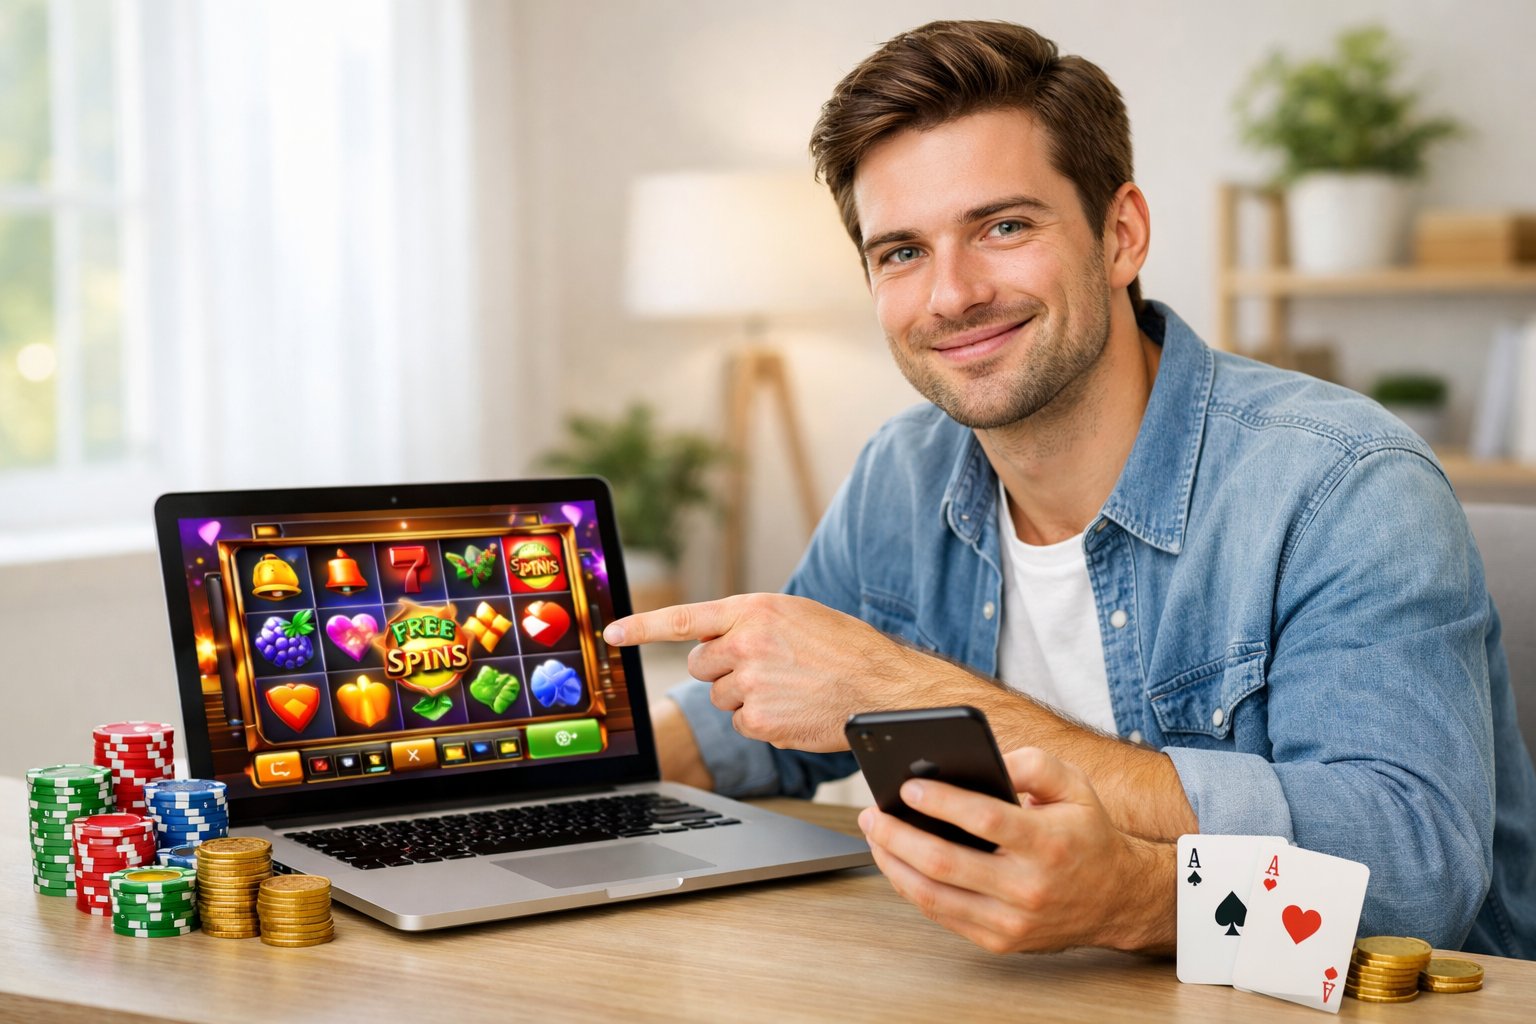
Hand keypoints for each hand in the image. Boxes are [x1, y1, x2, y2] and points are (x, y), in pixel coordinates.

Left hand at [604, 593, 919, 750]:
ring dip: (745, 697)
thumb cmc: (846, 649)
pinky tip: (792, 710)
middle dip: (720, 670)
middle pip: (700, 664)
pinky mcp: (759, 720)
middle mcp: (746, 643)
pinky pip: (740, 724)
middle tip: (761, 670)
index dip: (642, 627)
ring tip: (788, 689)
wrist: (883, 688)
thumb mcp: (796, 616)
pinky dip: (761, 722)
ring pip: (720, 697)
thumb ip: (751, 622)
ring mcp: (750, 683)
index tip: (611, 633)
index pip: (684, 618)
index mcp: (754, 610)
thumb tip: (711, 638)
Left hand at [857, 747, 1172, 953]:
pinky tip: (896, 862)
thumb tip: (984, 758)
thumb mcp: (1073, 785)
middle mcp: (1029, 888)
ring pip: (934, 896)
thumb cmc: (1087, 834)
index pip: (985, 821)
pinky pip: (941, 915)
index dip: (942, 802)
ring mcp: (1012, 922)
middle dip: (898, 835)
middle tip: (872, 813)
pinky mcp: (999, 941)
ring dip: (893, 863)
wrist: (1117, 899)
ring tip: (875, 835)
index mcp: (1049, 844)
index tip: (907, 787)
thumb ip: (1032, 763)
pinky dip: (911, 888)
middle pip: (945, 863)